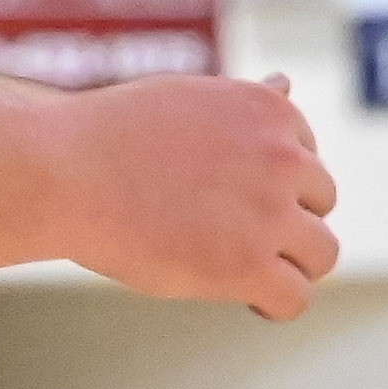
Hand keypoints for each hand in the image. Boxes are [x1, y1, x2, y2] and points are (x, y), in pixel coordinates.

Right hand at [40, 74, 339, 318]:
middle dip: (289, 222)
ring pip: (322, 255)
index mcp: (269, 108)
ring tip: (243, 270)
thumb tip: (287, 83)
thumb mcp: (189, 99)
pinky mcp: (248, 265)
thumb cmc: (114, 136)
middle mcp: (281, 155)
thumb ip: (245, 104)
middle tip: (236, 237)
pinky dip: (275, 305)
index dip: (278, 184)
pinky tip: (247, 299)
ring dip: (290, 265)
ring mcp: (269, 212)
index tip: (236, 198)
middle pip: (322, 203)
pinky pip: (296, 299)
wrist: (65, 171)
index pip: (308, 155)